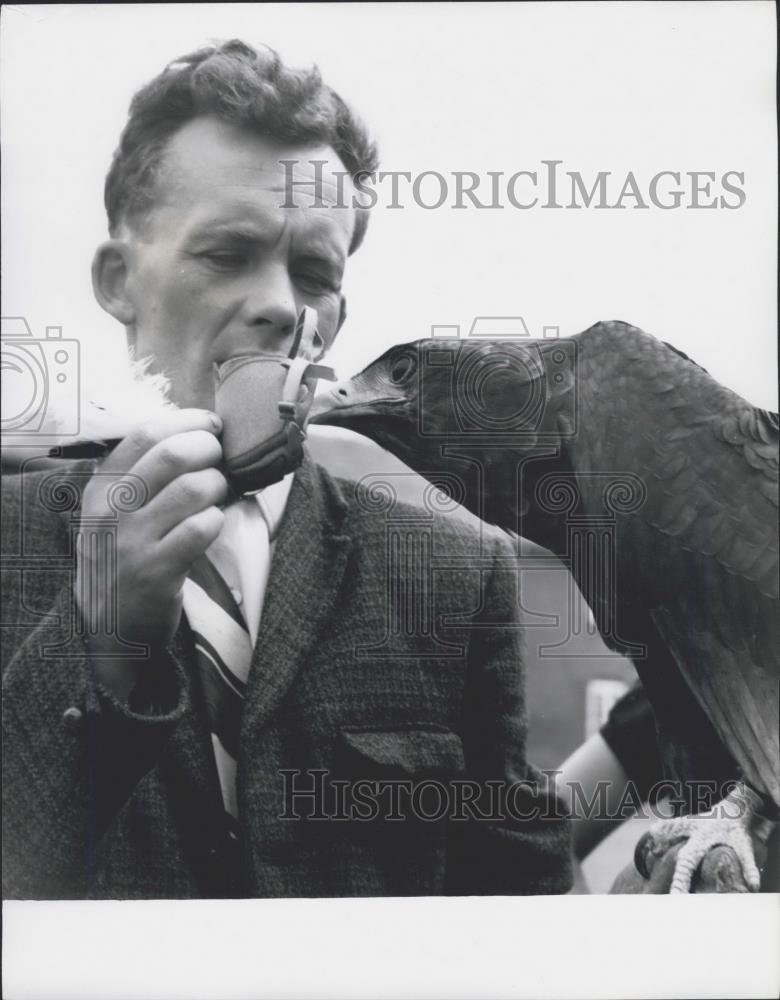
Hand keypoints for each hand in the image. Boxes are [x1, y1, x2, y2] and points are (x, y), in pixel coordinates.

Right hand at [76, 408, 226, 701]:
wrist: (112, 627)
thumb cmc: (125, 556)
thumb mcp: (116, 511)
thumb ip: (145, 475)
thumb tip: (201, 434)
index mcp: (103, 486)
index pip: (146, 434)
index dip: (188, 422)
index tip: (212, 425)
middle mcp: (112, 510)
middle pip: (174, 455)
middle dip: (210, 450)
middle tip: (221, 461)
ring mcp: (133, 541)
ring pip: (194, 489)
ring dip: (219, 486)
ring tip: (217, 497)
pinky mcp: (157, 570)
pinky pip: (202, 528)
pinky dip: (217, 521)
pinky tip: (211, 526)